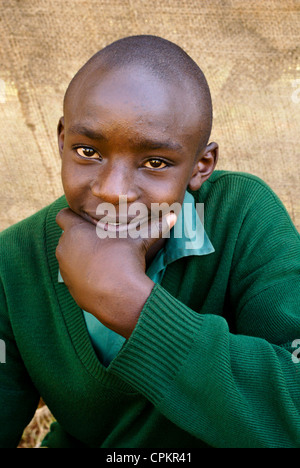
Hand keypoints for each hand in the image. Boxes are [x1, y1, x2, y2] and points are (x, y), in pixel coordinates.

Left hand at [55, 209, 175, 338]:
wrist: (118, 299)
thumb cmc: (124, 262)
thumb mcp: (139, 240)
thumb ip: (155, 226)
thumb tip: (174, 216)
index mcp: (75, 231)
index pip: (63, 215)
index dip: (74, 215)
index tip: (88, 220)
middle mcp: (64, 248)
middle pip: (67, 235)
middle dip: (80, 235)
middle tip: (101, 238)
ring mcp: (64, 269)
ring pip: (69, 255)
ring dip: (80, 254)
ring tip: (102, 257)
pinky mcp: (69, 286)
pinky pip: (73, 273)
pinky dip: (82, 272)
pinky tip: (100, 275)